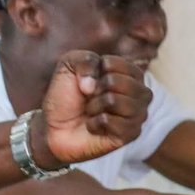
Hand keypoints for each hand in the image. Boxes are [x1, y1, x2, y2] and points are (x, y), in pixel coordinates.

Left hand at [35, 50, 150, 166]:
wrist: (54, 127)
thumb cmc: (66, 96)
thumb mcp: (69, 67)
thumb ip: (84, 60)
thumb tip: (93, 84)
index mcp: (130, 73)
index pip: (119, 64)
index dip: (97, 71)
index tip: (89, 80)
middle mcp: (140, 93)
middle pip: (119, 82)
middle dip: (96, 89)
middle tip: (89, 98)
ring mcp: (138, 114)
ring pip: (115, 101)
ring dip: (94, 106)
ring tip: (90, 112)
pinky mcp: (130, 134)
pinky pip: (112, 122)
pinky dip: (94, 123)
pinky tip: (93, 126)